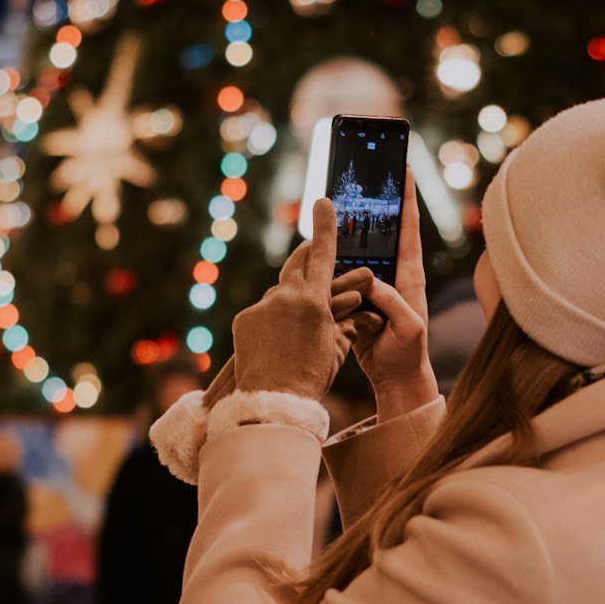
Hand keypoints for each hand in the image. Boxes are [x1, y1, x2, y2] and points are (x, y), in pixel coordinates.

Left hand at [231, 198, 364, 398]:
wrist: (271, 402)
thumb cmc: (311, 378)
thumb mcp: (336, 349)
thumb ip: (345, 322)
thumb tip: (360, 309)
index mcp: (313, 301)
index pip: (322, 254)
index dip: (325, 227)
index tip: (323, 201)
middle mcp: (284, 297)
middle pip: (296, 264)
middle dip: (306, 255)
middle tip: (313, 248)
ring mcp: (261, 307)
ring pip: (280, 292)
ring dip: (291, 297)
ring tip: (300, 318)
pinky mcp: (244, 320)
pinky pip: (263, 311)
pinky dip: (273, 318)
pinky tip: (279, 338)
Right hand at [351, 171, 438, 420]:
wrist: (395, 380)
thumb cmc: (408, 355)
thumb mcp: (409, 328)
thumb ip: (395, 304)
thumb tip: (373, 281)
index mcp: (410, 278)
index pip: (409, 231)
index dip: (408, 201)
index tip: (406, 171)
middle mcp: (392, 276)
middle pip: (382, 233)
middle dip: (374, 205)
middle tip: (363, 177)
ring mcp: (374, 287)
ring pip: (358, 252)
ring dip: (347, 233)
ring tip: (334, 207)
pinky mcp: (356, 301)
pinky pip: (342, 276)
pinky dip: (331, 263)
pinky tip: (317, 249)